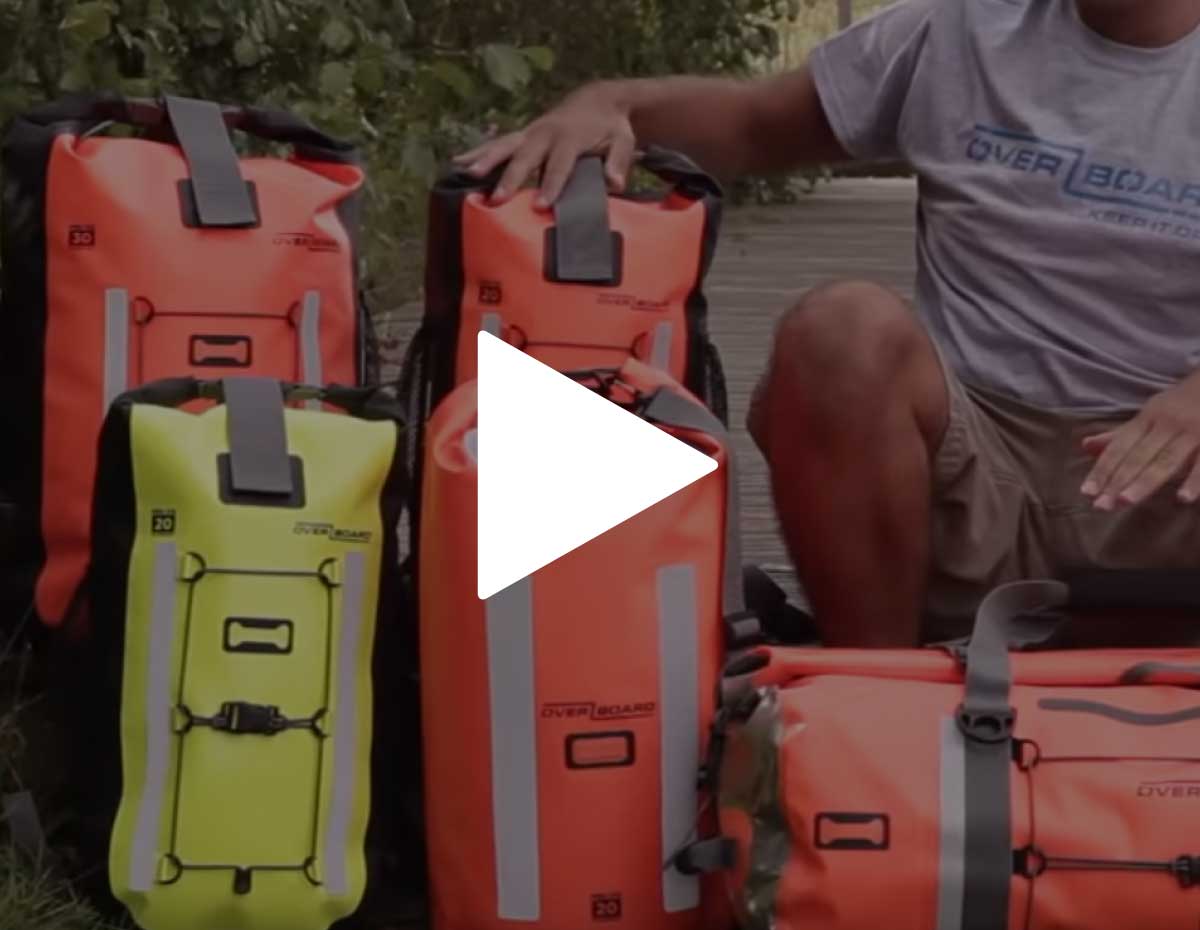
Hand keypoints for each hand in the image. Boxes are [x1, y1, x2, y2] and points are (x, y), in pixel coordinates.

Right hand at [453, 83, 637, 206]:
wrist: (597, 100)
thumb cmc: (611, 127)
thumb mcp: (624, 141)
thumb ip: (619, 161)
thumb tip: (615, 182)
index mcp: (571, 137)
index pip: (560, 164)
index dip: (551, 184)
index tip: (541, 205)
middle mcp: (546, 133)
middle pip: (525, 156)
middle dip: (510, 178)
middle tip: (497, 199)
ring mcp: (530, 132)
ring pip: (505, 146)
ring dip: (485, 160)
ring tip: (465, 173)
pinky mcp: (521, 134)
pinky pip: (497, 144)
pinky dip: (478, 152)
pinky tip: (457, 163)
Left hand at [1081, 374, 1199, 509]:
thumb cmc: (1181, 404)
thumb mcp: (1150, 414)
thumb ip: (1120, 435)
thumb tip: (1085, 446)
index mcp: (1147, 419)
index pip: (1119, 448)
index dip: (1103, 469)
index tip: (1086, 492)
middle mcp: (1166, 425)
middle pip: (1138, 456)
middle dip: (1118, 480)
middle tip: (1101, 505)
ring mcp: (1193, 432)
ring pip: (1166, 460)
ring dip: (1145, 481)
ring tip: (1126, 501)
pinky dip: (1195, 481)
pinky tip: (1183, 498)